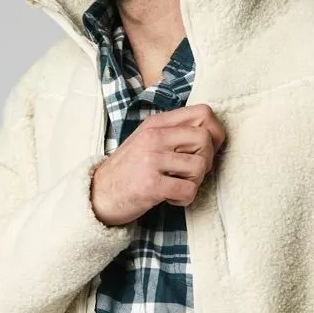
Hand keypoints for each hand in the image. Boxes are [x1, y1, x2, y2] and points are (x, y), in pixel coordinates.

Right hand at [90, 102, 225, 226]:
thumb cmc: (128, 169)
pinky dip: (184, 199)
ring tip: (178, 186)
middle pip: (205, 139)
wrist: (98, 194)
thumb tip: (211, 135)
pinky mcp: (151, 184)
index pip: (203, 113)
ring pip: (200, 166)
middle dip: (207, 160)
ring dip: (195, 183)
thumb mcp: (147, 140)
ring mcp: (152, 159)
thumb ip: (174, 132)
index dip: (215, 133)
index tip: (206, 150)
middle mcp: (154, 137)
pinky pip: (188, 190)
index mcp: (156, 123)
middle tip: (191, 173)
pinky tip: (170, 198)